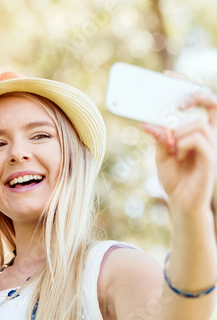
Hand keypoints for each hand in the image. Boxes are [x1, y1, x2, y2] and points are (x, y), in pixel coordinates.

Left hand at [141, 91, 216, 212]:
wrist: (181, 203)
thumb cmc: (174, 178)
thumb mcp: (161, 155)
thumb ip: (159, 138)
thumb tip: (149, 121)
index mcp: (198, 132)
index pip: (200, 101)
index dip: (187, 85)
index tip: (168, 75)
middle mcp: (209, 135)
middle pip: (211, 103)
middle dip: (194, 96)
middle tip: (178, 101)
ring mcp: (212, 146)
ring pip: (198, 123)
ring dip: (179, 130)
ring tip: (171, 145)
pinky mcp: (211, 158)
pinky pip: (198, 139)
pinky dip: (182, 143)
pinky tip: (177, 153)